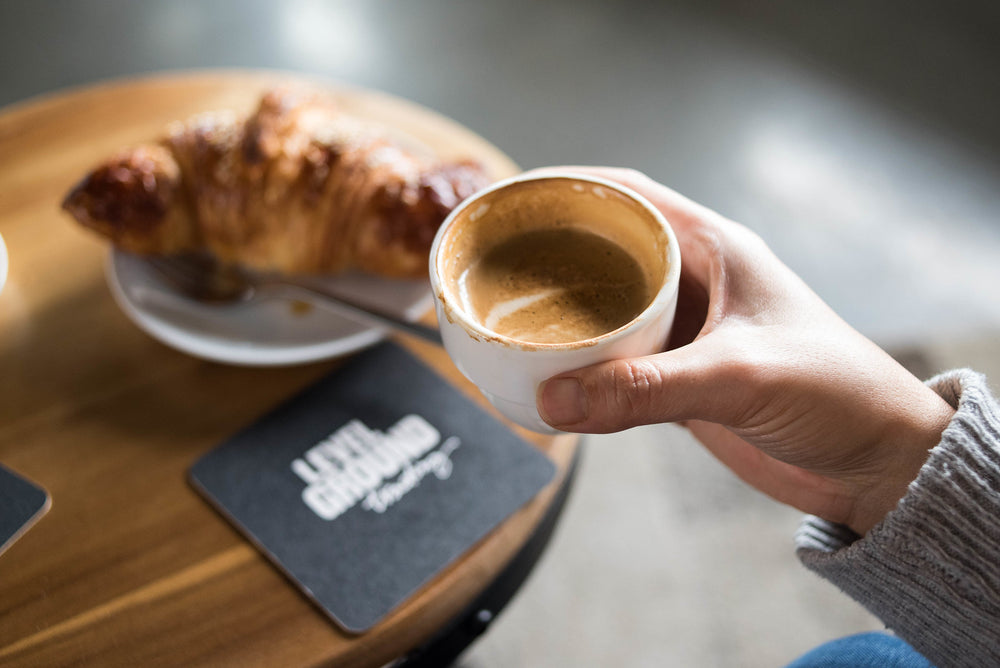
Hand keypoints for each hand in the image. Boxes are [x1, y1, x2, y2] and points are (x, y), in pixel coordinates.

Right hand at [534, 167, 954, 534]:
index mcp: (715, 249)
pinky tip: (549, 375)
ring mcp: (687, 333)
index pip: (629, 197)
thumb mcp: (738, 377)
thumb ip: (645, 389)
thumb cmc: (834, 395)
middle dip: (552, 252)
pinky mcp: (682, 380)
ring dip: (564, 315)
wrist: (873, 462)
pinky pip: (618, 364)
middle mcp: (696, 282)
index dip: (570, 188)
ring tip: (507, 317)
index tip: (515, 196)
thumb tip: (553, 400)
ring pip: (608, 310)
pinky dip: (582, 368)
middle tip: (495, 263)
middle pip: (608, 251)